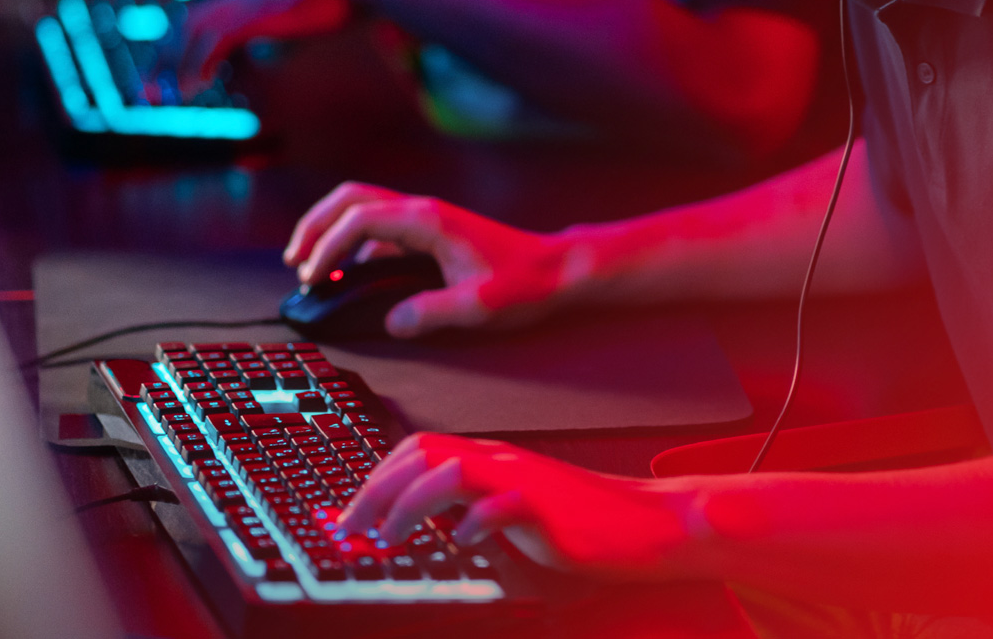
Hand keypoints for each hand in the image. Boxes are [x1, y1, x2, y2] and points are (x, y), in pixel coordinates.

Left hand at [179, 0, 374, 86]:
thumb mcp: (310, 16)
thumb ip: (284, 33)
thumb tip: (273, 55)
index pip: (206, 20)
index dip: (188, 51)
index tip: (185, 80)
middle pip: (188, 23)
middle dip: (166, 58)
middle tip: (155, 91)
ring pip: (191, 30)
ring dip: (175, 65)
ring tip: (169, 96)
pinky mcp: (256, 10)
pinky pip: (213, 40)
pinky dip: (198, 65)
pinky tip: (195, 88)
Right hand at [283, 182, 576, 337]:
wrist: (554, 269)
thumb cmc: (523, 283)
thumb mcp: (478, 306)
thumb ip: (432, 313)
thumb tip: (393, 322)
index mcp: (428, 221)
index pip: (360, 220)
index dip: (328, 246)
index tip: (314, 278)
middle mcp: (422, 211)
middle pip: (350, 199)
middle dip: (315, 225)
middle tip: (296, 260)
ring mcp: (424, 219)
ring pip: (361, 208)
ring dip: (330, 229)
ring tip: (310, 264)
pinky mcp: (428, 232)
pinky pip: (377, 228)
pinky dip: (352, 243)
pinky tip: (347, 273)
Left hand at [340, 432, 698, 578]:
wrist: (641, 523)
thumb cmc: (577, 522)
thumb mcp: (508, 508)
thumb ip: (467, 505)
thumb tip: (414, 518)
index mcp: (488, 458)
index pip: (417, 450)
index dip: (375, 478)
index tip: (351, 513)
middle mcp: (499, 459)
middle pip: (421, 455)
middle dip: (376, 490)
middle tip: (352, 526)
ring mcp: (522, 479)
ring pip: (449, 472)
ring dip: (409, 505)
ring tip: (392, 535)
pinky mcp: (546, 507)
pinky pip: (500, 505)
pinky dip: (472, 522)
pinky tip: (461, 542)